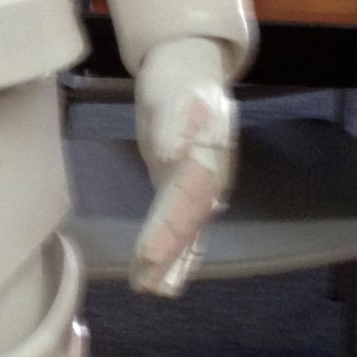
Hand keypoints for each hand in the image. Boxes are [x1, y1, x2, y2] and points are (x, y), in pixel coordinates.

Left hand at [131, 37, 236, 298]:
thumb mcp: (172, 92)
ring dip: (173, 261)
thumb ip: (175, 122)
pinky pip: (183, 225)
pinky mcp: (185, 188)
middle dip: (168, 254)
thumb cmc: (177, 78)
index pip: (188, 198)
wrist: (189, 67)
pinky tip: (166, 276)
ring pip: (188, 230)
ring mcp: (201, 185)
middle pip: (189, 221)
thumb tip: (171, 155)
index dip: (170, 229)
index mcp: (209, 154)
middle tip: (146, 284)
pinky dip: (176, 251)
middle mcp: (211, 176)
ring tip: (152, 290)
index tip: (148, 254)